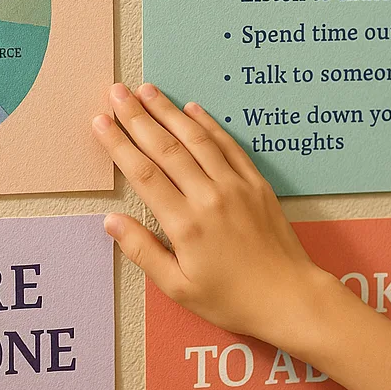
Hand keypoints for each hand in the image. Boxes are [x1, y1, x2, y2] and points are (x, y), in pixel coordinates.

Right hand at [93, 83, 330, 352]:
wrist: (290, 297)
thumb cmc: (231, 299)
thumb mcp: (178, 287)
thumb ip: (142, 251)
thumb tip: (111, 222)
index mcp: (184, 224)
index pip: (143, 173)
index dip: (119, 144)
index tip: (100, 122)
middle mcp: (208, 196)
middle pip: (165, 147)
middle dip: (137, 117)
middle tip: (117, 93)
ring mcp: (235, 186)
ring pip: (196, 138)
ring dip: (169, 111)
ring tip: (148, 90)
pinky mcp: (256, 184)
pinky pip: (228, 145)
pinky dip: (209, 124)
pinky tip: (192, 109)